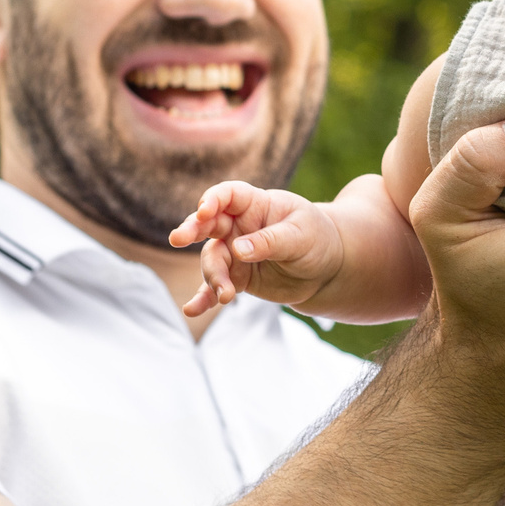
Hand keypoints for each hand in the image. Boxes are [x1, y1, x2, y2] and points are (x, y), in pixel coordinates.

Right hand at [167, 181, 345, 317]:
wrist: (326, 269)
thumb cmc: (316, 240)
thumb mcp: (300, 236)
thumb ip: (269, 241)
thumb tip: (238, 250)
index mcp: (256, 205)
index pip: (228, 195)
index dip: (213, 199)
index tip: (204, 211)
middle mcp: (238, 226)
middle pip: (207, 224)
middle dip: (191, 230)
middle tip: (178, 239)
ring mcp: (234, 252)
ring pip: (212, 260)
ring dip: (213, 276)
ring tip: (226, 294)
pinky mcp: (236, 277)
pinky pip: (215, 287)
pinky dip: (204, 298)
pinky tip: (192, 310)